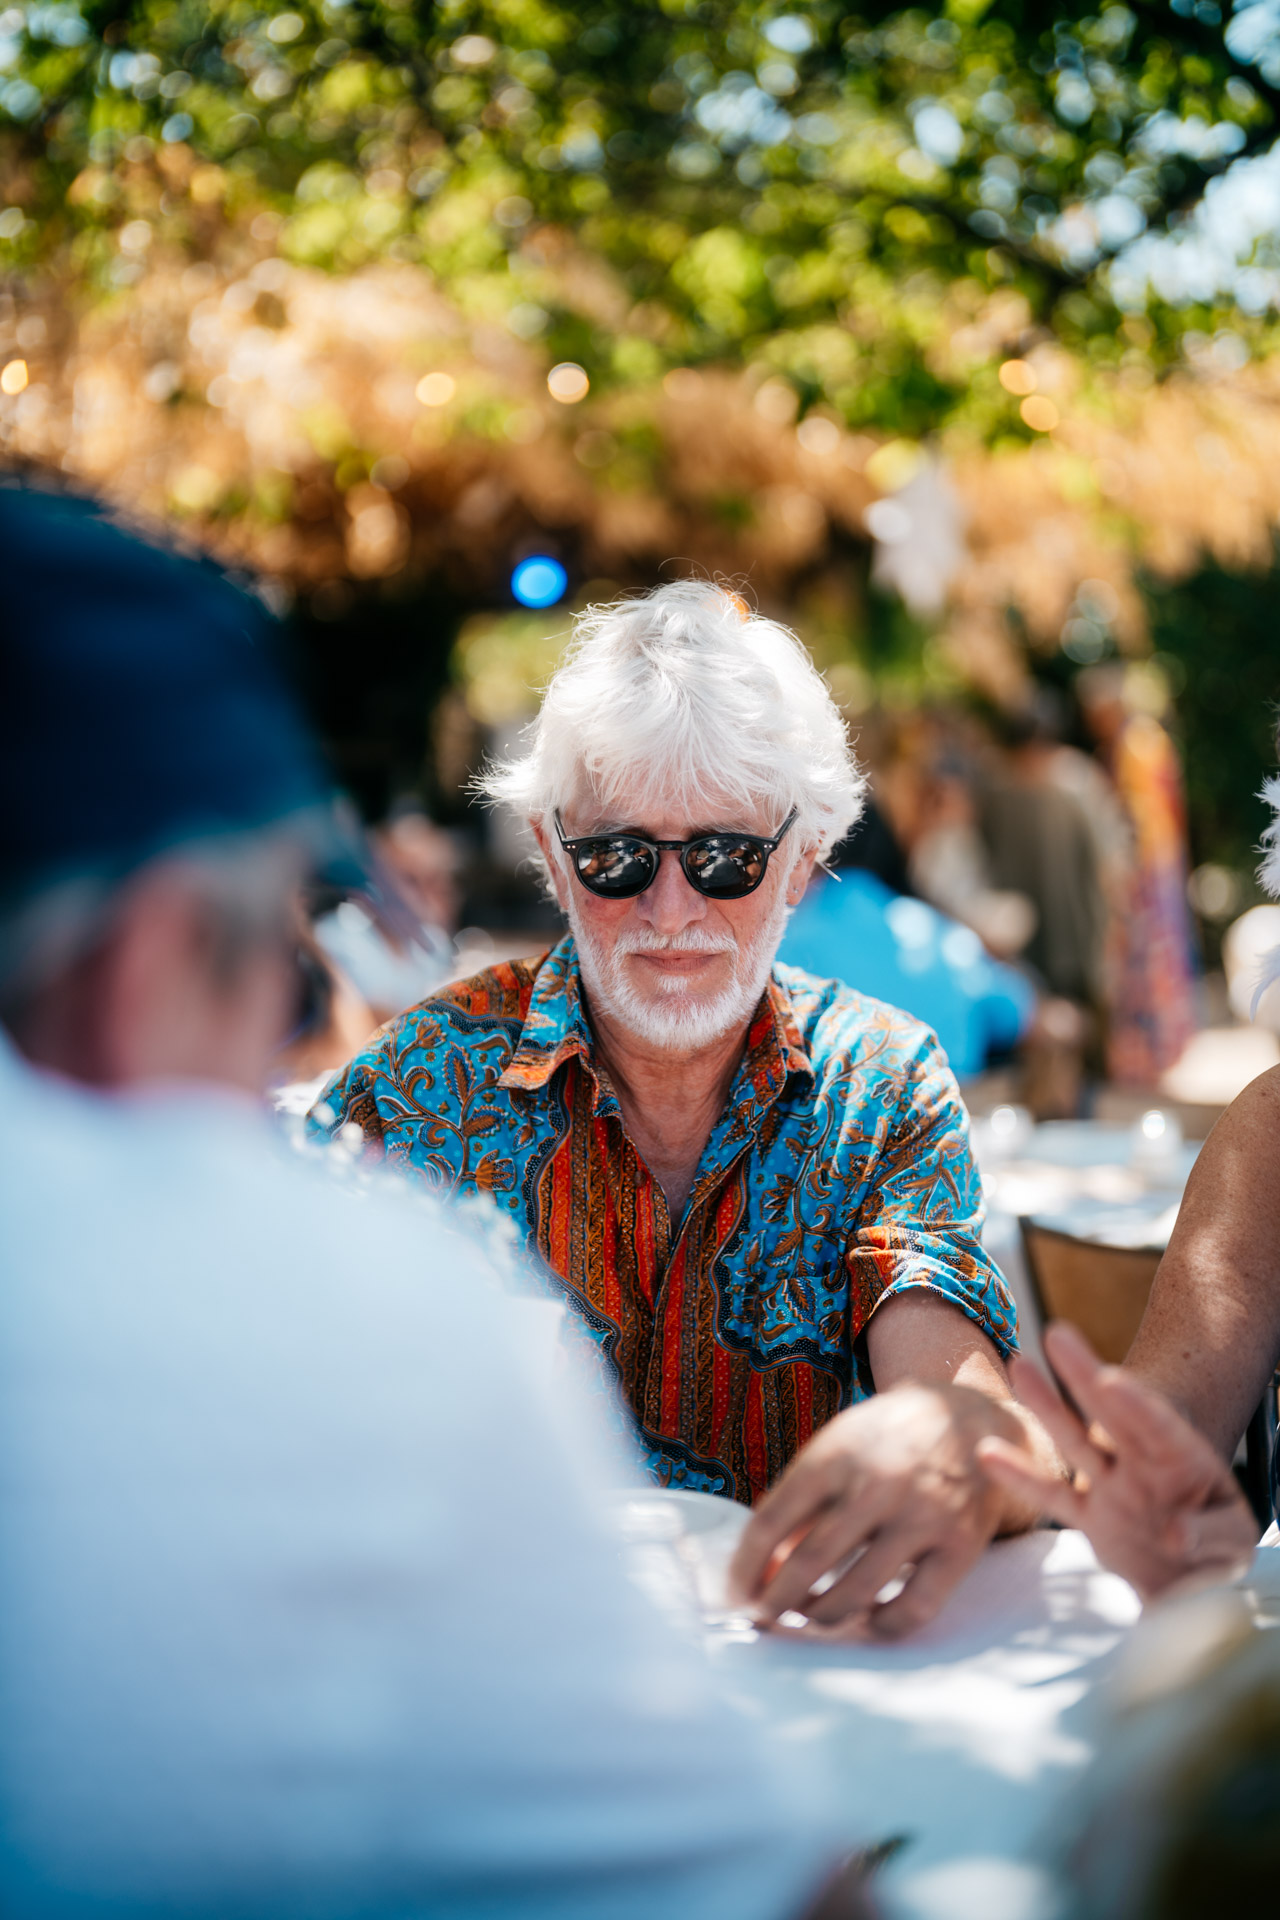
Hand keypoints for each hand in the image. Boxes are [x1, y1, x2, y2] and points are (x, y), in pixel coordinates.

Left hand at [727, 1383, 1011, 1639]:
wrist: (969, 1417)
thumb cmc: (886, 1438)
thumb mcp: (836, 1447)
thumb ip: (801, 1502)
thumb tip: (762, 1570)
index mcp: (835, 1454)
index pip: (770, 1522)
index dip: (745, 1568)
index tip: (736, 1593)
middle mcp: (877, 1483)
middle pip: (808, 1562)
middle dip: (775, 1602)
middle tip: (763, 1618)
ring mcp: (922, 1515)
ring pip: (856, 1592)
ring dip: (822, 1616)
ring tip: (811, 1615)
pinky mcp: (961, 1544)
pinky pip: (914, 1608)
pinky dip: (882, 1625)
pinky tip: (868, 1619)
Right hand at [976, 1322, 1258, 1601]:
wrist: (1197, 1579)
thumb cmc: (1223, 1550)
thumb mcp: (1235, 1542)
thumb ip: (1210, 1535)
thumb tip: (1174, 1533)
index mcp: (1185, 1462)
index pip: (1159, 1427)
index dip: (1136, 1404)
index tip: (1109, 1379)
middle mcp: (1143, 1465)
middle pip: (1111, 1414)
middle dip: (1083, 1374)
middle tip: (1057, 1333)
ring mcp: (1112, 1488)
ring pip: (1075, 1442)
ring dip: (1046, 1405)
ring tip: (1018, 1363)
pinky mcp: (1090, 1518)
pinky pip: (1052, 1496)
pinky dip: (1022, 1476)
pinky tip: (987, 1452)